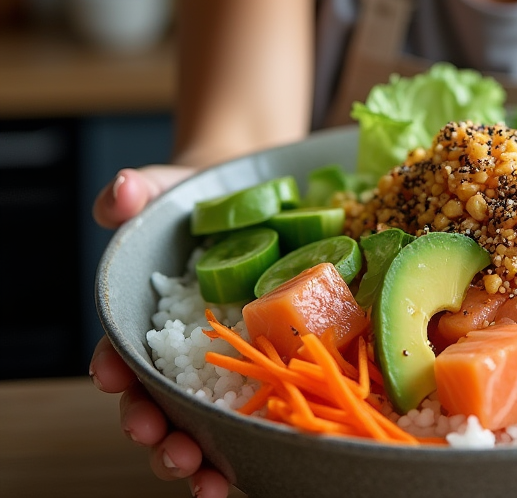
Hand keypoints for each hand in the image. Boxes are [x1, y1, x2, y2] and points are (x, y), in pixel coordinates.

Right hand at [91, 164, 232, 497]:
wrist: (251, 202)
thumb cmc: (198, 202)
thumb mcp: (167, 189)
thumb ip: (138, 192)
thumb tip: (122, 191)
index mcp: (147, 322)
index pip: (119, 356)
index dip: (114, 371)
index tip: (113, 378)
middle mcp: (178, 355)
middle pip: (157, 406)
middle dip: (158, 435)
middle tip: (171, 449)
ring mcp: (219, 366)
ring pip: (199, 425)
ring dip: (199, 459)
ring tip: (209, 482)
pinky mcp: (262, 367)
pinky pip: (252, 415)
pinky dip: (249, 449)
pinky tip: (255, 472)